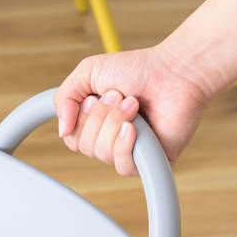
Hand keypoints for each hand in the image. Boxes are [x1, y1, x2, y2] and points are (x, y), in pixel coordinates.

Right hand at [55, 46, 211, 171]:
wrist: (175, 72)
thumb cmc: (138, 69)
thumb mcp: (87, 72)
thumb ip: (63, 98)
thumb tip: (62, 131)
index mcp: (96, 123)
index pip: (72, 138)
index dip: (81, 118)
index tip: (96, 97)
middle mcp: (110, 140)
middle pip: (85, 147)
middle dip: (101, 117)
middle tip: (121, 96)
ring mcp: (130, 152)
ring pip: (103, 155)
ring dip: (115, 124)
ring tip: (134, 104)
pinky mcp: (148, 162)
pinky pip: (123, 166)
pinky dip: (126, 143)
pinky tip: (136, 127)